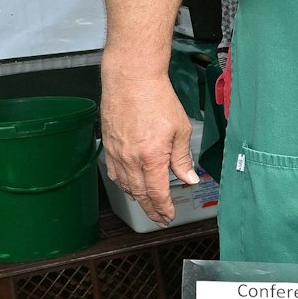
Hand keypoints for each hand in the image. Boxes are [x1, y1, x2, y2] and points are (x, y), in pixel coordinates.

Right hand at [99, 69, 200, 225]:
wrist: (131, 79)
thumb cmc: (156, 99)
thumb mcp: (180, 129)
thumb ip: (182, 158)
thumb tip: (189, 179)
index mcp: (151, 157)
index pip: (157, 193)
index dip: (163, 209)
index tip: (168, 216)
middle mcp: (130, 160)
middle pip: (140, 195)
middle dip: (151, 210)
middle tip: (160, 219)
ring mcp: (116, 154)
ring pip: (126, 186)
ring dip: (138, 199)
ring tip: (149, 205)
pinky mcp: (108, 146)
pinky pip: (115, 174)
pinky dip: (125, 184)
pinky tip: (132, 185)